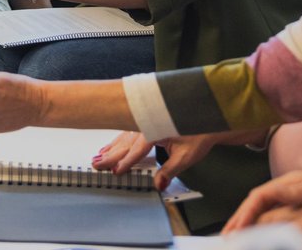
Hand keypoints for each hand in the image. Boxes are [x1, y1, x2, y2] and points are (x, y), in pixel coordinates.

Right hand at [92, 131, 214, 189]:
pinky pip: (126, 133)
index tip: (115, 171)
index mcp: (154, 129)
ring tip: (98, 157)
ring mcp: (143, 122)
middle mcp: (145, 124)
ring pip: (123, 137)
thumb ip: (170, 170)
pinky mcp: (143, 122)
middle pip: (125, 143)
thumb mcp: (186, 156)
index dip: (125, 162)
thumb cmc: (198, 133)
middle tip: (97, 165)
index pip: (136, 149)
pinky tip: (109, 146)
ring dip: (110, 148)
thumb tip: (158, 185)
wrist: (204, 117)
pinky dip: (116, 141)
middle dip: (110, 156)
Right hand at [225, 169, 301, 232]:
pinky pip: (275, 215)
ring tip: (237, 238)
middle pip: (256, 203)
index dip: (245, 213)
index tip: (236, 230)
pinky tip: (261, 236)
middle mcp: (288, 187)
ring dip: (248, 223)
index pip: (258, 197)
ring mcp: (294, 196)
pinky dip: (263, 226)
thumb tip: (273, 193)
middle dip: (240, 219)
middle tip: (227, 238)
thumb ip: (301, 189)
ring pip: (263, 209)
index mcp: (291, 181)